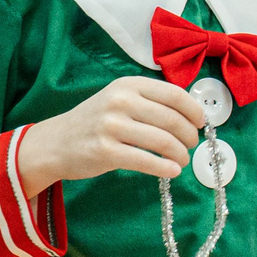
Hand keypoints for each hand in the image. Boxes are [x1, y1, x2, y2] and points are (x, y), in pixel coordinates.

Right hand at [17, 77, 204, 194]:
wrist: (55, 143)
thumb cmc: (93, 122)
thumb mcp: (117, 99)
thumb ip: (148, 102)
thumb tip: (190, 115)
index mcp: (127, 85)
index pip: (173, 94)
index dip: (194, 110)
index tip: (201, 123)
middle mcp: (119, 101)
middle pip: (172, 119)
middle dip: (189, 136)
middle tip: (191, 145)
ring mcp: (111, 126)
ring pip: (162, 141)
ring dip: (180, 154)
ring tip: (182, 160)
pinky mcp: (105, 151)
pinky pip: (146, 160)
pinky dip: (165, 168)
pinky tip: (172, 171)